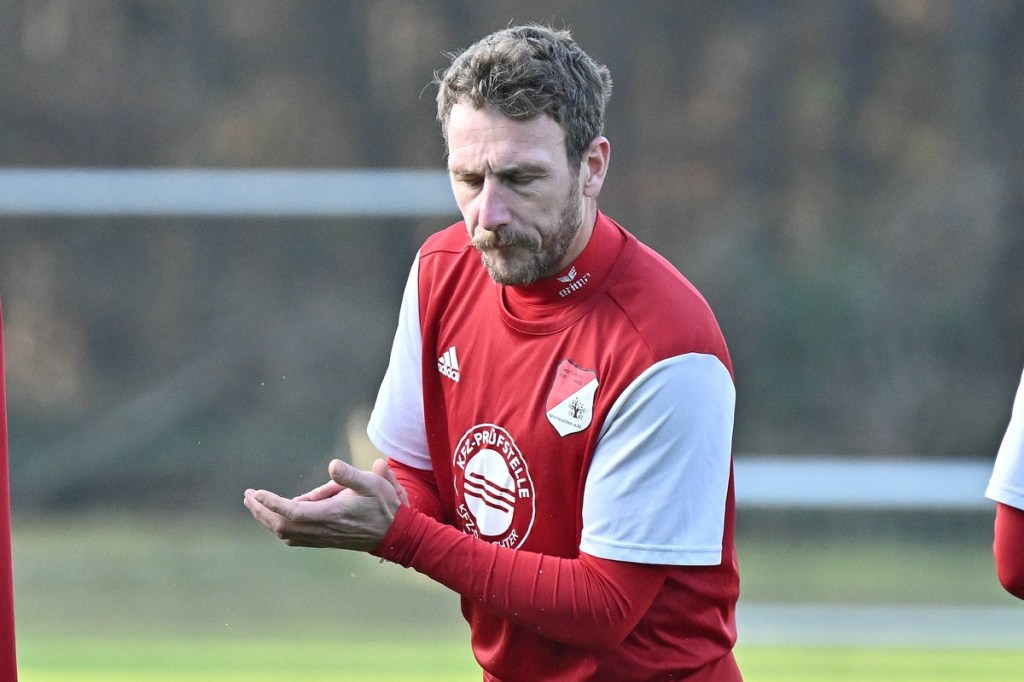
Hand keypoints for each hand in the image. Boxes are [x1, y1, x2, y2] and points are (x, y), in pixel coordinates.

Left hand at [244, 458, 403, 551]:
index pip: (292, 512)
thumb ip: (350, 475)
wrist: (395, 535)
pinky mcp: (324, 540)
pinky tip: (276, 518)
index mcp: (330, 515)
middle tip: (247, 496)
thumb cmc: (384, 506)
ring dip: (267, 519)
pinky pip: (294, 538)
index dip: (271, 503)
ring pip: (285, 533)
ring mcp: (322, 537)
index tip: (256, 492)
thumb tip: (332, 465)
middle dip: (261, 511)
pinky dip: (279, 527)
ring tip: (256, 504)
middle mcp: (322, 530)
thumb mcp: (373, 483)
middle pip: (281, 525)